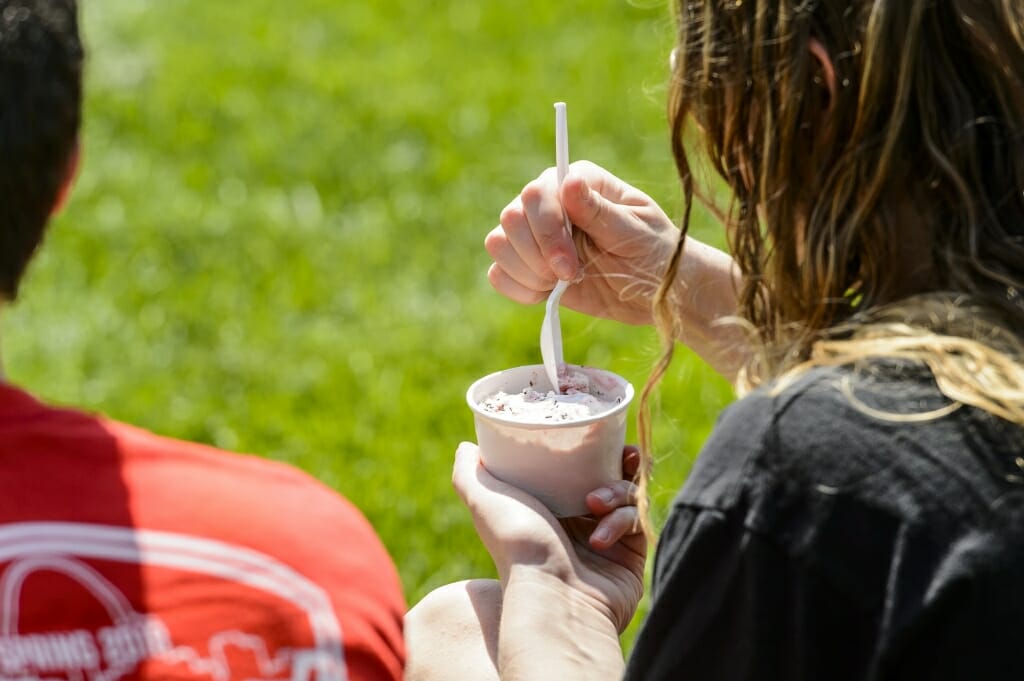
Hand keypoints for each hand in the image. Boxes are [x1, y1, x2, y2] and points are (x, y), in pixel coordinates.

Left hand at [452, 441, 646, 632]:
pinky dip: (621, 521)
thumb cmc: (517, 545)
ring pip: (628, 495)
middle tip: (622, 455)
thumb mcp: (484, 500)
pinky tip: (600, 538)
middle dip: (618, 462)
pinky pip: (637, 521)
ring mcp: (606, 539)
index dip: (590, 448)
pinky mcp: (630, 556)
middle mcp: (577, 523)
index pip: (576, 468)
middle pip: (609, 476)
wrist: (553, 597)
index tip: (598, 433)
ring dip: (617, 491)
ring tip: (594, 503)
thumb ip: (469, 473)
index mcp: (548, 507)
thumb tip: (466, 446)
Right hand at [486, 160, 679, 326]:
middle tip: (571, 276)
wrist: (655, 291)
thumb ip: (599, 210)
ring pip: (498, 243)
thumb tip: (569, 182)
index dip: (546, 231)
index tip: (569, 265)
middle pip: (511, 217)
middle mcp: (550, 203)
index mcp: (578, 182)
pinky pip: (498, 273)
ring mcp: (536, 234)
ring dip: (527, 271)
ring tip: (560, 283)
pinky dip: (518, 288)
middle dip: (536, 255)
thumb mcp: (634, 231)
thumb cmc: (654, 253)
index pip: (536, 194)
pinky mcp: (528, 265)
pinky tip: (546, 293)